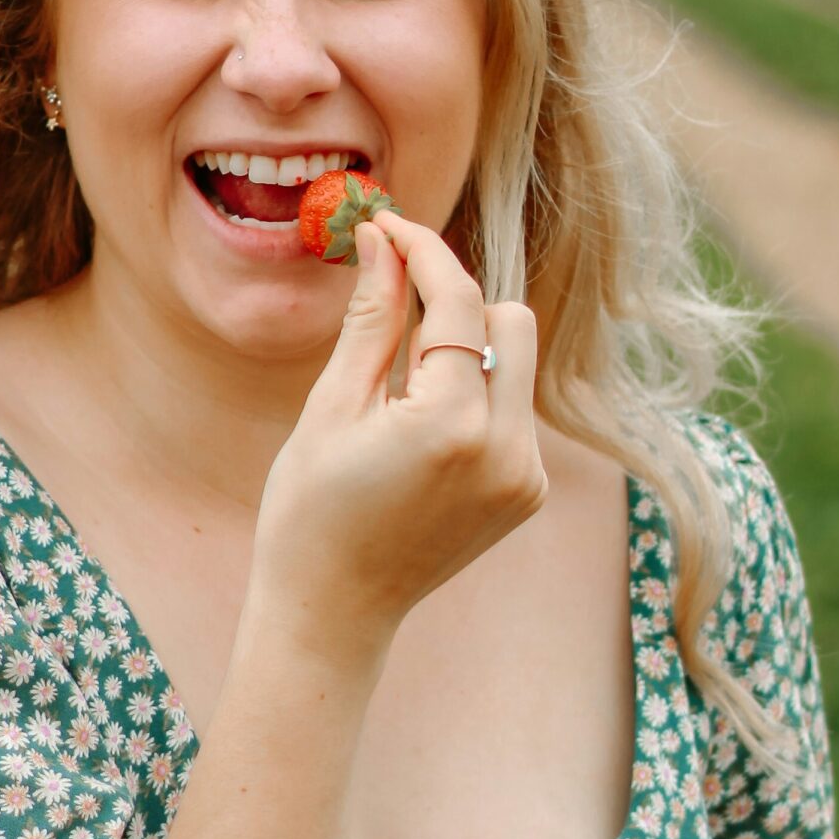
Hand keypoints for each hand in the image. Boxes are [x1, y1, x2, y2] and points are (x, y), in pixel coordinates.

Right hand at [250, 210, 546, 639]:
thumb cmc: (311, 510)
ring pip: (516, 364)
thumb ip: (371, 319)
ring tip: (398, 387)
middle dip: (457, 303)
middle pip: (510, 320)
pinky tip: (420, 431)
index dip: (425, 252)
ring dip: (466, 352)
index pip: (458, 301)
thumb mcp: (332, 407)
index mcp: (451, 424)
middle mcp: (506, 448)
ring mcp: (524, 474)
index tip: (391, 227)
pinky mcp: (527, 492)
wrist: (334, 611)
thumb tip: (381, 240)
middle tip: (395, 302)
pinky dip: (476, 399)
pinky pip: (513, 411)